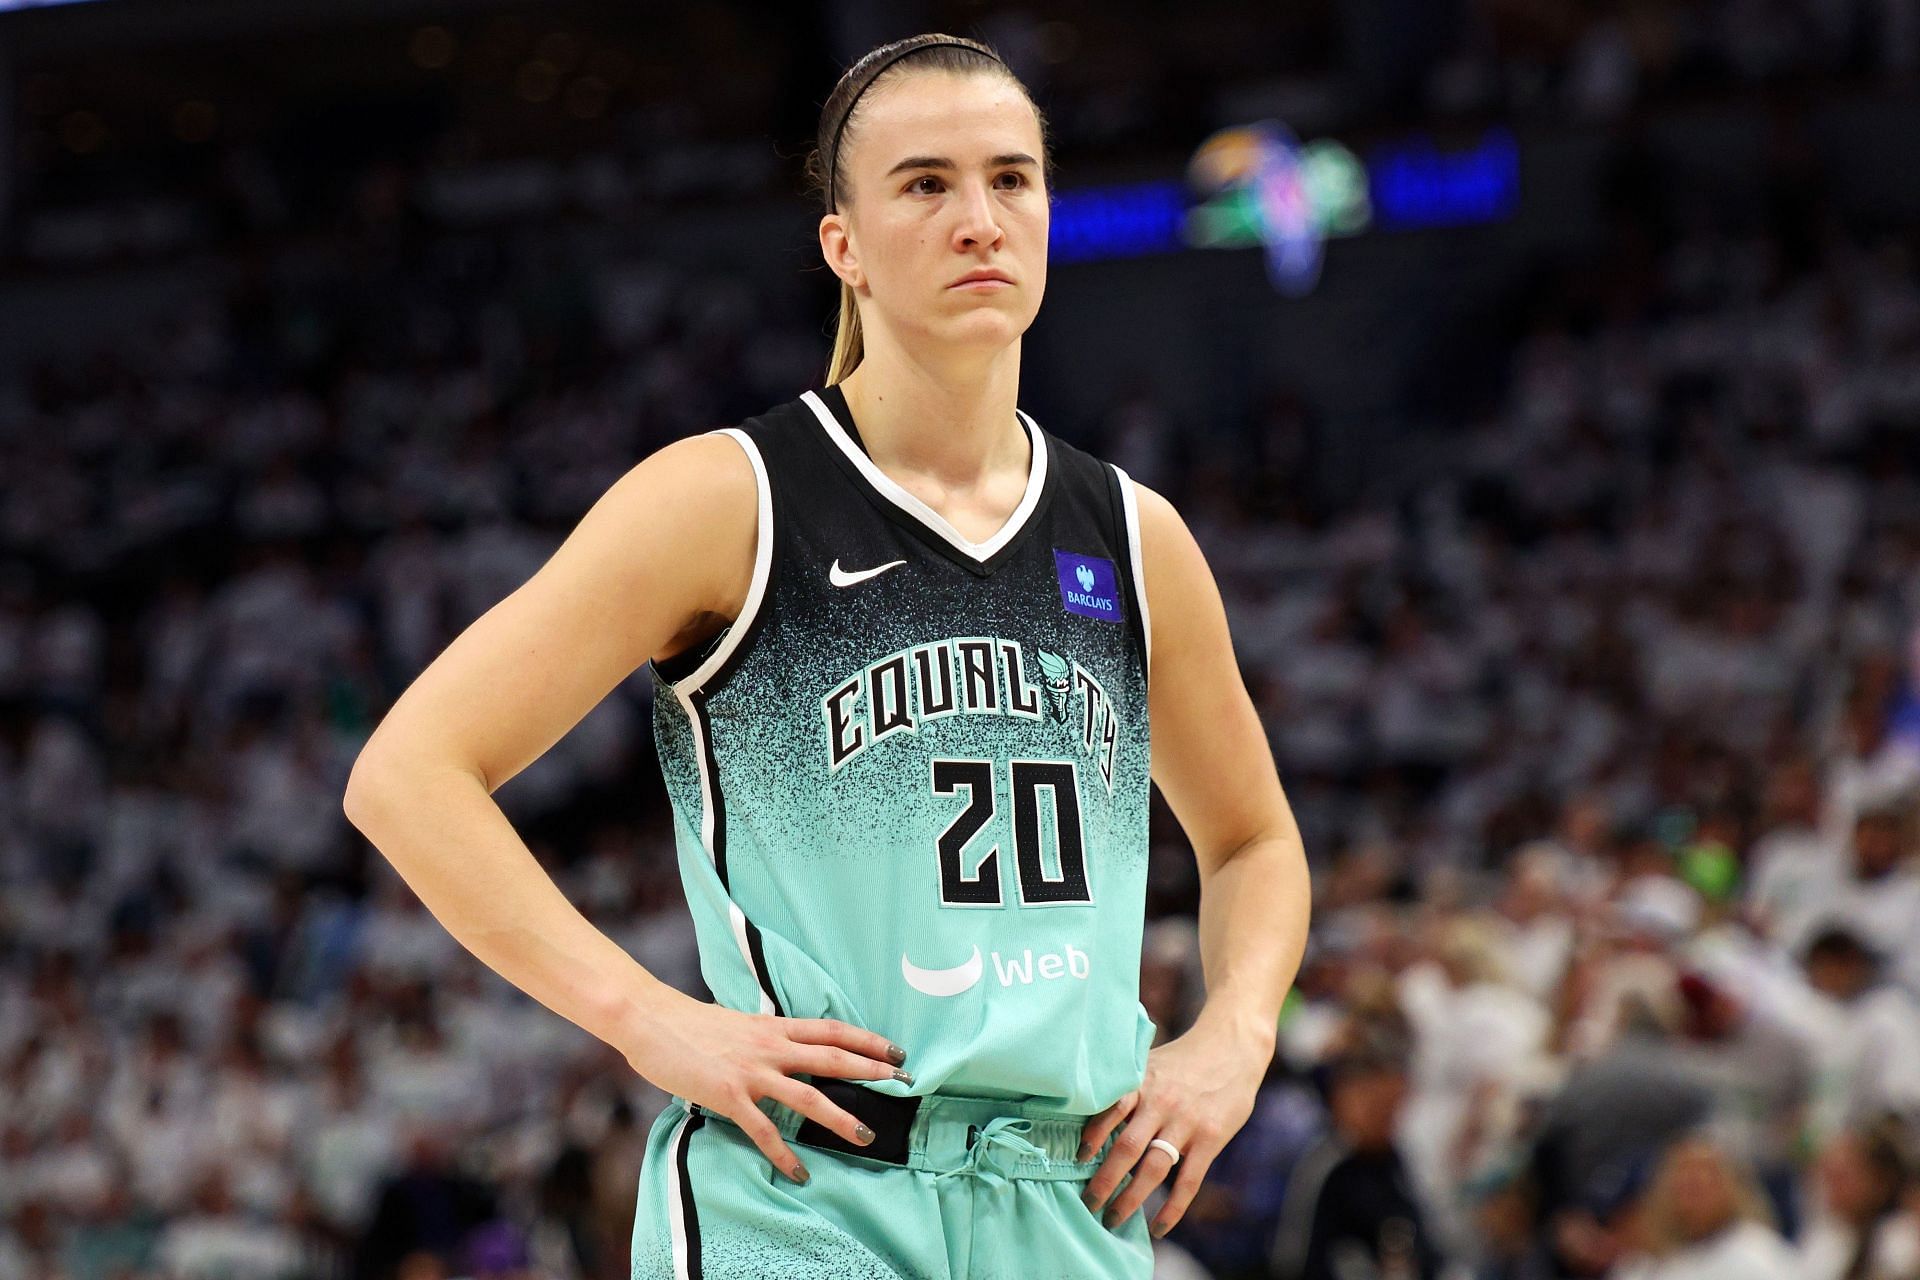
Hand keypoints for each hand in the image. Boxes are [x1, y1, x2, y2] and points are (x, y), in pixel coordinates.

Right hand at [621, 993, 909, 1183]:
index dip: (867, 1039)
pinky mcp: (730, 1095)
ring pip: (809, 1095)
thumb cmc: (688, 1022)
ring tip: (865, 1136)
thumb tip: (774, 1043)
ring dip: (840, 1118)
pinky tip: (799, 1172)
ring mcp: (752, 1071)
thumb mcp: (736, 1023)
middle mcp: (770, 1046)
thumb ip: (760, 1036)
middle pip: (833, 1057)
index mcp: (773, 1027)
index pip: (832, 1030)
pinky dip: (784, 1154)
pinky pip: (764, 1130)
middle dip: (872, 1071)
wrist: (651, 1019)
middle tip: (905, 1082)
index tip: (895, 1050)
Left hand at [1077, 1016, 1270, 1238]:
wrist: (1231, 1047)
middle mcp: (1161, 1103)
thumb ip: (1126, 1089)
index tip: (1076, 1160)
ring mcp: (1187, 1123)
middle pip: (1127, 1148)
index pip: (1110, 1111)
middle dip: (1104, 1180)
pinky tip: (1158, 1227)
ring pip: (1153, 1168)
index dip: (1092, 1137)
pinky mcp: (1210, 1139)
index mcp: (1142, 1082)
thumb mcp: (1149, 1062)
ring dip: (1130, 1198)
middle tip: (1087, 1203)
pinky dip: (1173, 1208)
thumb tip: (1088, 1118)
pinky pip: (1189, 1181)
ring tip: (1112, 1219)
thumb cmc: (1182, 1059)